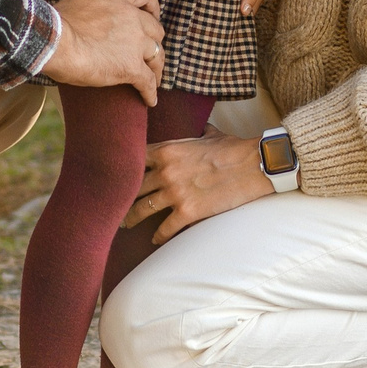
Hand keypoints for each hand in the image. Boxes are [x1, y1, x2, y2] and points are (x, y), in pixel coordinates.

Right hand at [41, 0, 163, 103]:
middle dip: (154, 42)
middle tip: (148, 53)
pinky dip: (151, 92)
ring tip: (154, 79)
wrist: (54, 42)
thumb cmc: (55, 24)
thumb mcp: (79, 3)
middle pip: (156, 29)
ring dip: (157, 68)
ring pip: (157, 56)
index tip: (150, 15)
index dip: (152, 4)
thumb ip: (94, 8)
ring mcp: (135, 43)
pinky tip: (150, 100)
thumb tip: (88, 19)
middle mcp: (131, 17)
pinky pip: (149, 82)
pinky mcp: (131, 67)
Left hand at [128, 133, 275, 243]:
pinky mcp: (188, 212)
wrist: (254, 165)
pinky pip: (164, 229)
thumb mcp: (211, 135)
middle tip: (112, 204)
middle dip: (120, 196)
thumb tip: (203, 127)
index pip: (134, 159)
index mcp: (167, 150)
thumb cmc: (234, 149)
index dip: (123, 170)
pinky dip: (158, 236)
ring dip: (131, 219)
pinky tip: (154, 240)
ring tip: (124, 224)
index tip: (116, 178)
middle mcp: (165, 171)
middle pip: (132, 187)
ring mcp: (175, 193)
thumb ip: (199, 133)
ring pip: (142, 209)